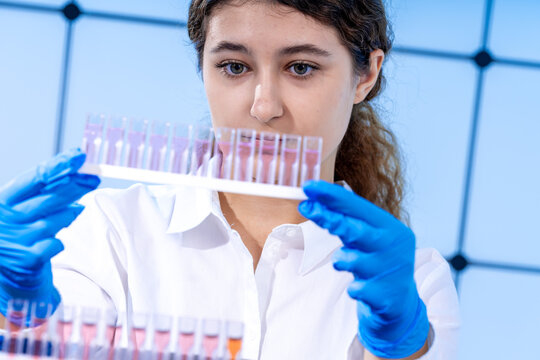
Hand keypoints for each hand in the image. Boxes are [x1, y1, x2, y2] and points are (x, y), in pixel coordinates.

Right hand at [0, 149, 99, 318]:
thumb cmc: (22, 241)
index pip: (31, 179)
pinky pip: (53, 244)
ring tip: (74, 212)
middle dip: (74, 186)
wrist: (12, 285)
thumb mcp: (26, 214)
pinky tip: (56, 243)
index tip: (79, 156)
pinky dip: (58, 242)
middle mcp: (3, 221)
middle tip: (95, 179)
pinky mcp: (25, 261)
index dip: (57, 165)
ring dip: (67, 215)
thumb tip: (78, 175)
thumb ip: (46, 195)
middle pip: (45, 197)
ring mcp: (12, 241)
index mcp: (1, 204)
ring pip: (51, 221)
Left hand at [298, 180, 428, 358]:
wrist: (399, 302)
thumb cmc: (376, 262)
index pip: (359, 207)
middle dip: (328, 218)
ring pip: (351, 260)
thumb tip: (311, 201)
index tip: (308, 186)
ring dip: (342, 260)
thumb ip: (345, 221)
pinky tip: (362, 289)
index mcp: (391, 228)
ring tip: (347, 264)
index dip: (332, 196)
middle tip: (305, 207)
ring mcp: (390, 271)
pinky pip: (356, 289)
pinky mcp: (385, 295)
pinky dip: (354, 288)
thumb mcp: (366, 237)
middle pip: (355, 229)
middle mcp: (395, 246)